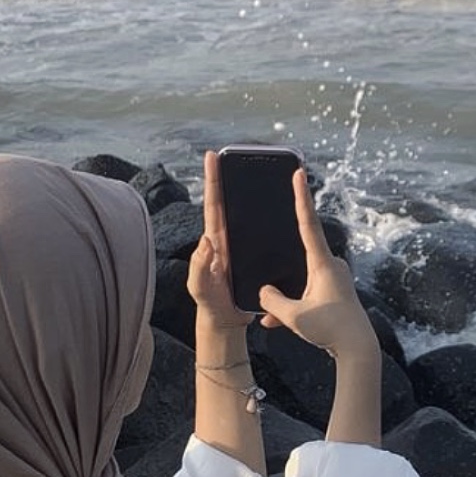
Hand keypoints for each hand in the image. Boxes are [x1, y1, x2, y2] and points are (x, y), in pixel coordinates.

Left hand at [186, 151, 252, 331]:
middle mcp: (226, 239)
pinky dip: (266, 219)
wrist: (226, 323)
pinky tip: (277, 208)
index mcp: (214, 241)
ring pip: (244, 215)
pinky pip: (260, 233)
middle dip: (228, 176)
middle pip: (228, 202)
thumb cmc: (210, 305)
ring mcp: (239, 247)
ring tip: (257, 171)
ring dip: (249, 194)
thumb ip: (199, 266)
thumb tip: (207, 240)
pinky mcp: (252, 257)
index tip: (212, 157)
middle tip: (231, 153)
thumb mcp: (199, 288)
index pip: (213, 205)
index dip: (213, 181)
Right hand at [259, 171, 377, 359]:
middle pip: (299, 259)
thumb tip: (263, 292)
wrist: (358, 350)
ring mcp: (335, 279)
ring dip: (287, 297)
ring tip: (273, 319)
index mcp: (323, 263)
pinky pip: (309, 294)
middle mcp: (332, 266)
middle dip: (282, 274)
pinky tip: (277, 323)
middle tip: (274, 279)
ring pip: (302, 281)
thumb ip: (273, 302)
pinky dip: (295, 306)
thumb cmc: (330, 329)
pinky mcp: (336, 293)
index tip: (299, 173)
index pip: (308, 223)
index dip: (301, 197)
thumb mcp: (294, 316)